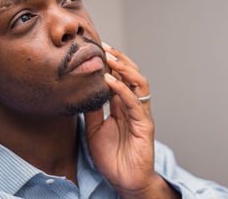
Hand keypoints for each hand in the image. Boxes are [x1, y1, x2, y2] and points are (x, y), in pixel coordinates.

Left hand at [84, 43, 178, 197]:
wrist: (125, 181)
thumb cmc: (112, 158)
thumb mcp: (95, 130)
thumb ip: (93, 111)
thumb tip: (84, 93)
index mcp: (123, 106)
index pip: (120, 79)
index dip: (110, 65)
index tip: (96, 50)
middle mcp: (134, 106)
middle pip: (132, 75)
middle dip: (119, 59)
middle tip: (103, 47)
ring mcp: (140, 113)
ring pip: (138, 83)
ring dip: (124, 68)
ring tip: (109, 57)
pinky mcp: (144, 124)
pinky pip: (134, 102)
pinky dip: (121, 89)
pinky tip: (109, 80)